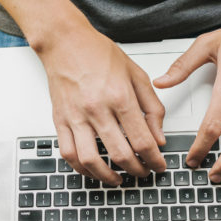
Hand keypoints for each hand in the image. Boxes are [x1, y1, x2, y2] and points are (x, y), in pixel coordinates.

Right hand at [39, 26, 166, 185]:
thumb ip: (152, 107)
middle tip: (144, 173)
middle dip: (137, 170)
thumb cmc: (98, 53)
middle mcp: (97, 109)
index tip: (159, 166)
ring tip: (119, 179)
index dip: (155, 160)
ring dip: (108, 177)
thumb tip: (159, 137)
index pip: (143, 141)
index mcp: (120, 97)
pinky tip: (94, 170)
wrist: (65, 41)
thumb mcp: (136, 74)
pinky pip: (68, 154)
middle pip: (120, 154)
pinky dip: (82, 168)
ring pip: (92, 161)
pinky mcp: (60, 121)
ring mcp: (76, 117)